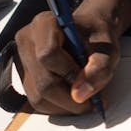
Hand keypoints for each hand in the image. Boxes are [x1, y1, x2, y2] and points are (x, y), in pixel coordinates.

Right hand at [14, 0, 130, 113]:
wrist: (88, 34)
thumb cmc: (97, 37)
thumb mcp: (107, 48)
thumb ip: (99, 68)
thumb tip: (79, 95)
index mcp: (44, 24)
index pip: (48, 54)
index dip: (69, 72)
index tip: (87, 79)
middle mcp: (27, 41)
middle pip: (43, 82)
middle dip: (70, 97)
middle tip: (92, 101)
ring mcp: (22, 61)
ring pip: (38, 97)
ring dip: (65, 105)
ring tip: (83, 95)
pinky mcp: (24, 78)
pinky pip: (37, 102)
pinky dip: (58, 106)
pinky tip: (72, 96)